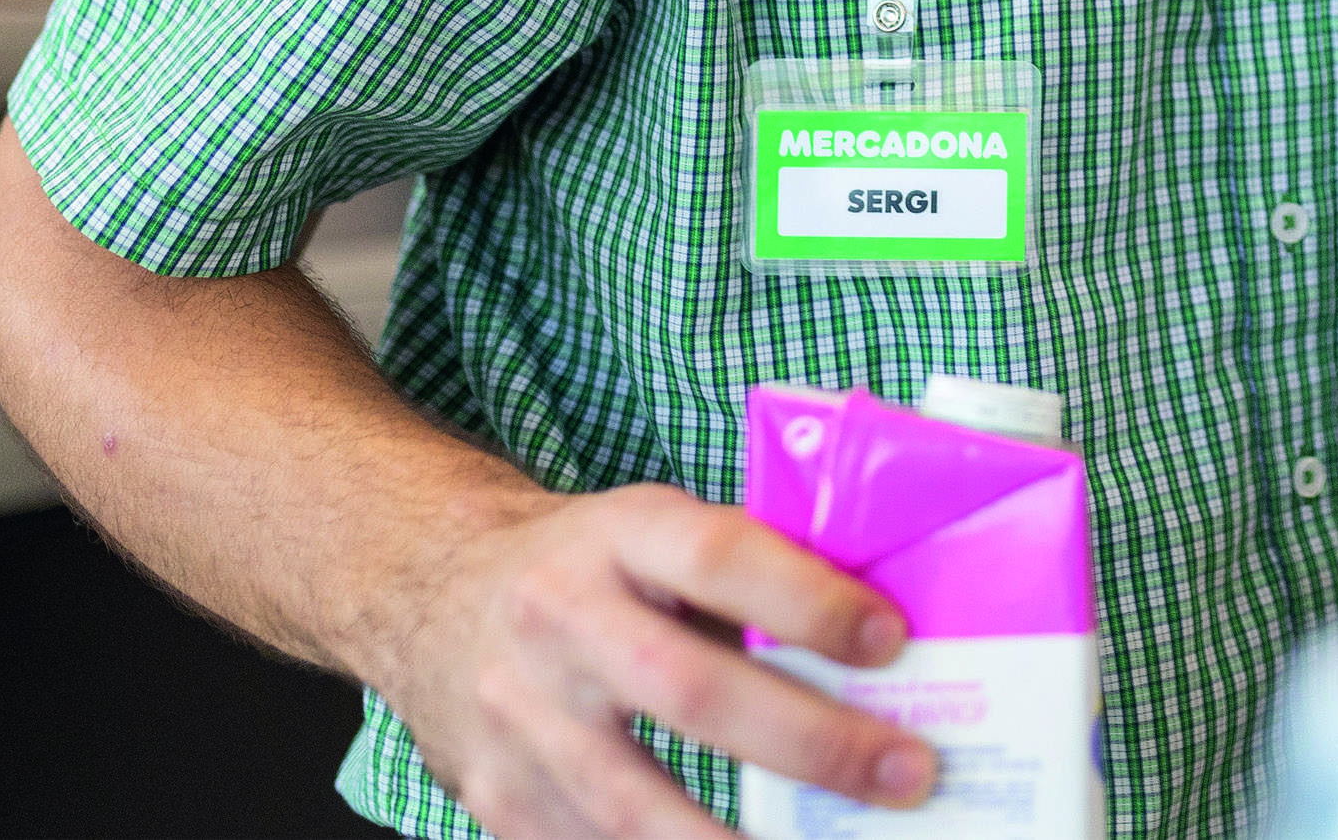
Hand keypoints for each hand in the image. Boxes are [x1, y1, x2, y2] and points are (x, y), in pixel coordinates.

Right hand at [365, 480, 936, 838]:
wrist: (427, 591)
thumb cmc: (590, 565)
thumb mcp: (655, 531)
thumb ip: (748, 574)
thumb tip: (889, 641)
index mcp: (618, 536)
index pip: (719, 558)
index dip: (807, 600)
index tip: (892, 641)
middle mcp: (559, 623)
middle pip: (690, 692)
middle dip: (812, 743)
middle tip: (909, 773)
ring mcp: (518, 720)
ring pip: (633, 807)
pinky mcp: (496, 797)